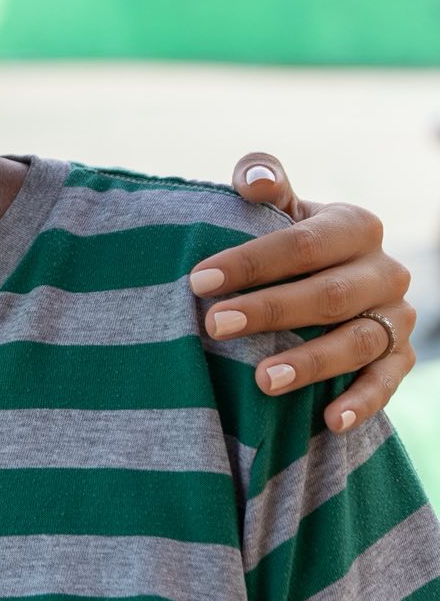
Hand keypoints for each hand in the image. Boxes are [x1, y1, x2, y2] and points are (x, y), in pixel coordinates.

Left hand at [187, 152, 415, 432]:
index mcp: (354, 225)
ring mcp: (397, 316)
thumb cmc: (287, 238)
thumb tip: (255, 180)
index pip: (302, 243)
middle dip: (270, 312)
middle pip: (328, 295)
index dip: (250, 262)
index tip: (199, 281)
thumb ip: (263, 181)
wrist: (326, 276)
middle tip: (215, 326)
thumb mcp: (278, 206)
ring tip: (262, 380)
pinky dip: (362, 402)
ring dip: (310, 363)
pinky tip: (330, 420)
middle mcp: (385, 270)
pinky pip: (387, 382)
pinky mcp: (401, 356)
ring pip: (357, 342)